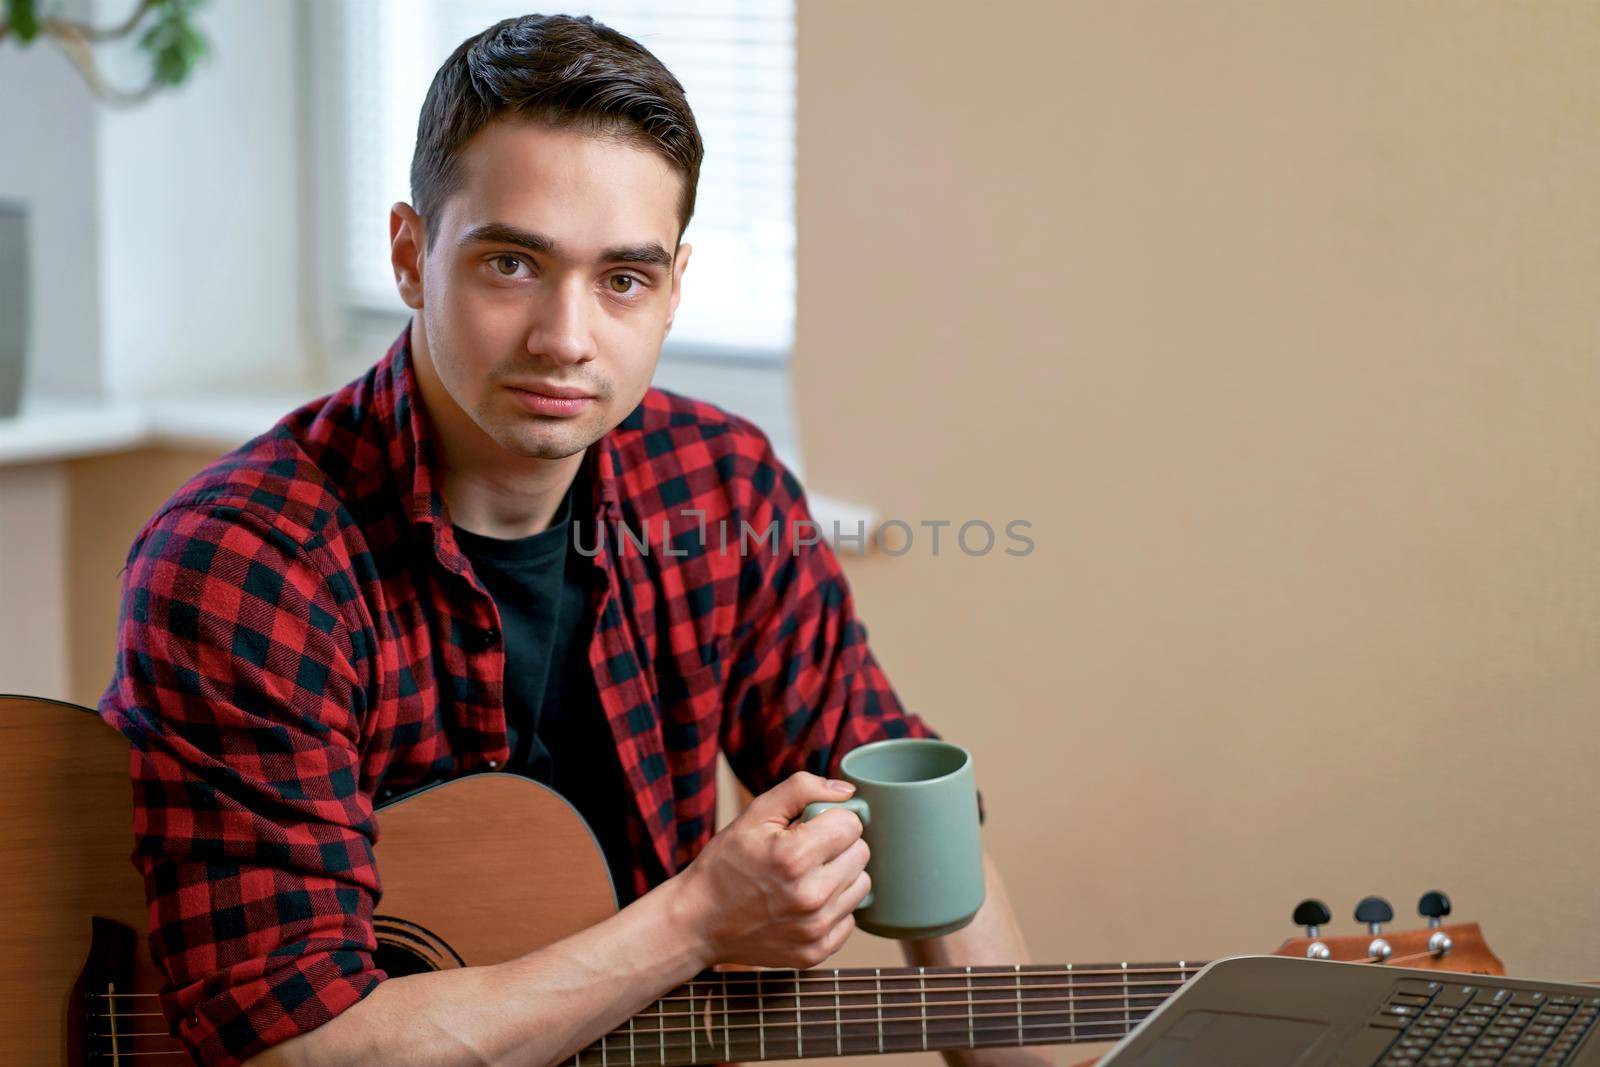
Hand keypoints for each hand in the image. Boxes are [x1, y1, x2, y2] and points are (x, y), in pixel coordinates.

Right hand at [666, 771, 871, 968]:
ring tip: (807, 877)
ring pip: (861, 886)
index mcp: (794, 857)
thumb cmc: (726, 863)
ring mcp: (815, 929)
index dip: (831, 819)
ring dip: (840, 876)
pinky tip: (805, 904)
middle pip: (861, 853)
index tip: (811, 826)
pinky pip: (850, 919)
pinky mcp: (816, 952)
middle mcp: (810, 896)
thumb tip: (847, 792)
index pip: (851, 825)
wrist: (698, 922)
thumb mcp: (755, 814)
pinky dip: (833, 908)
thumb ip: (802, 790)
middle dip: (838, 846)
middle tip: (807, 851)